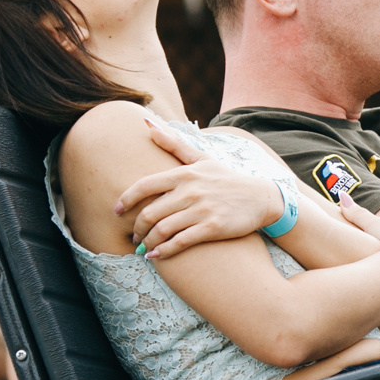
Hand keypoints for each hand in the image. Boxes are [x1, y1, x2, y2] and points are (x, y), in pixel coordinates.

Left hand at [115, 122, 297, 258]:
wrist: (261, 198)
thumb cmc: (227, 178)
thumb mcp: (202, 158)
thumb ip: (173, 143)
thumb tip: (147, 123)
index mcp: (184, 174)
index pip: (144, 186)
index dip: (126, 200)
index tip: (117, 211)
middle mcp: (190, 191)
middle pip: (150, 213)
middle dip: (137, 228)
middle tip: (134, 236)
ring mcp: (201, 210)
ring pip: (162, 229)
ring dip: (148, 242)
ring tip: (144, 248)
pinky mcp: (212, 228)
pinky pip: (180, 242)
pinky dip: (164, 251)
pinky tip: (156, 255)